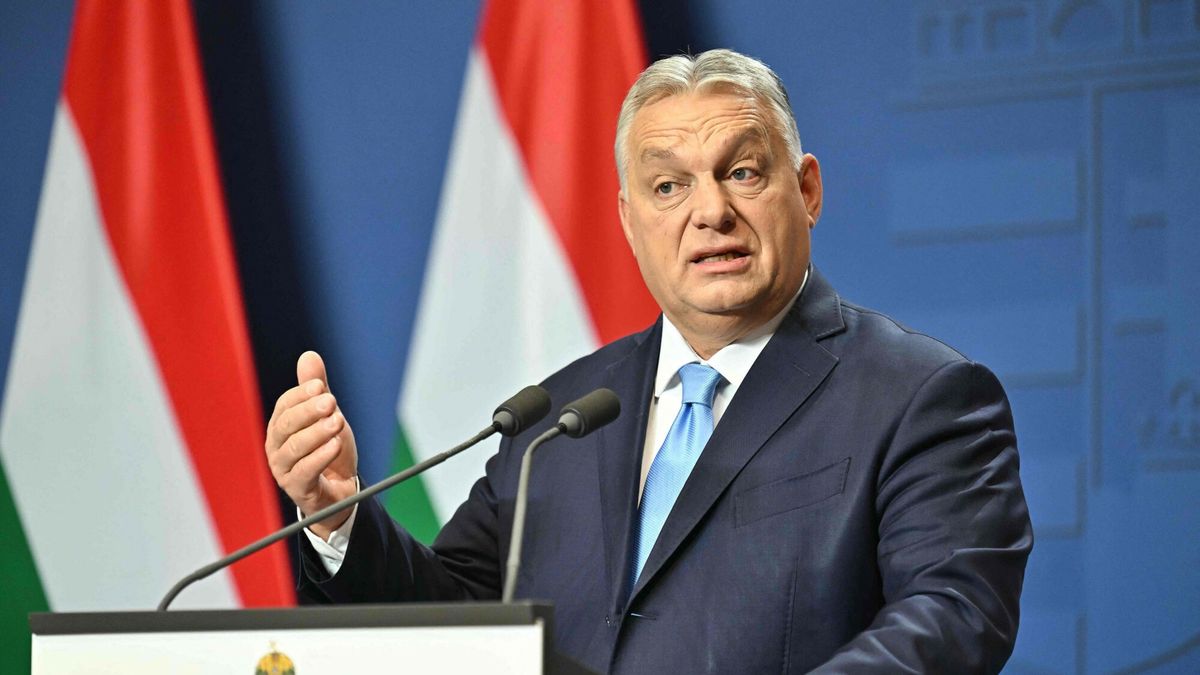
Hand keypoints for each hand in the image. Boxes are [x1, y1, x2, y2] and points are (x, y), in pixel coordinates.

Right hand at [265, 351, 358, 539]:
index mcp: (280, 427)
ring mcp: (284, 470)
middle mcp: (276, 447)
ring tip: (337, 422)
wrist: (340, 489)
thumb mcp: (326, 416)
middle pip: (286, 425)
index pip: (284, 406)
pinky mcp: (297, 488)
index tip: (320, 386)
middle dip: (309, 411)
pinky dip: (320, 457)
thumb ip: (317, 390)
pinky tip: (336, 444)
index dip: (301, 394)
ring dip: (317, 433)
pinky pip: (304, 471)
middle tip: (331, 402)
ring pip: (294, 448)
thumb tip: (309, 356)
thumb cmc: (329, 450)